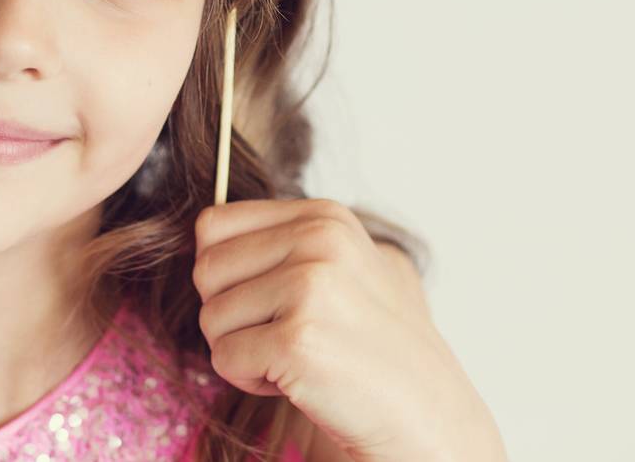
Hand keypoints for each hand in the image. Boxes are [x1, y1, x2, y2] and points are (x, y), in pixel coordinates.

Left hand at [192, 198, 505, 461]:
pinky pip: (224, 357)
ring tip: (299, 359)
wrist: (429, 416)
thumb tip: (205, 230)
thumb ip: (283, 241)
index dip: (226, 274)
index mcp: (324, 217)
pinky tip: (300, 381)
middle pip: (206, 271)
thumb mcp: (342, 267)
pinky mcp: (298, 339)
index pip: (212, 226)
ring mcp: (310, 287)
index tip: (270, 301)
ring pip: (210, 316)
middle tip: (285, 337)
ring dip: (242, 350)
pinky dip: (250, 380)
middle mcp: (318, 240)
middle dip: (231, 315)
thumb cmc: (376, 349)